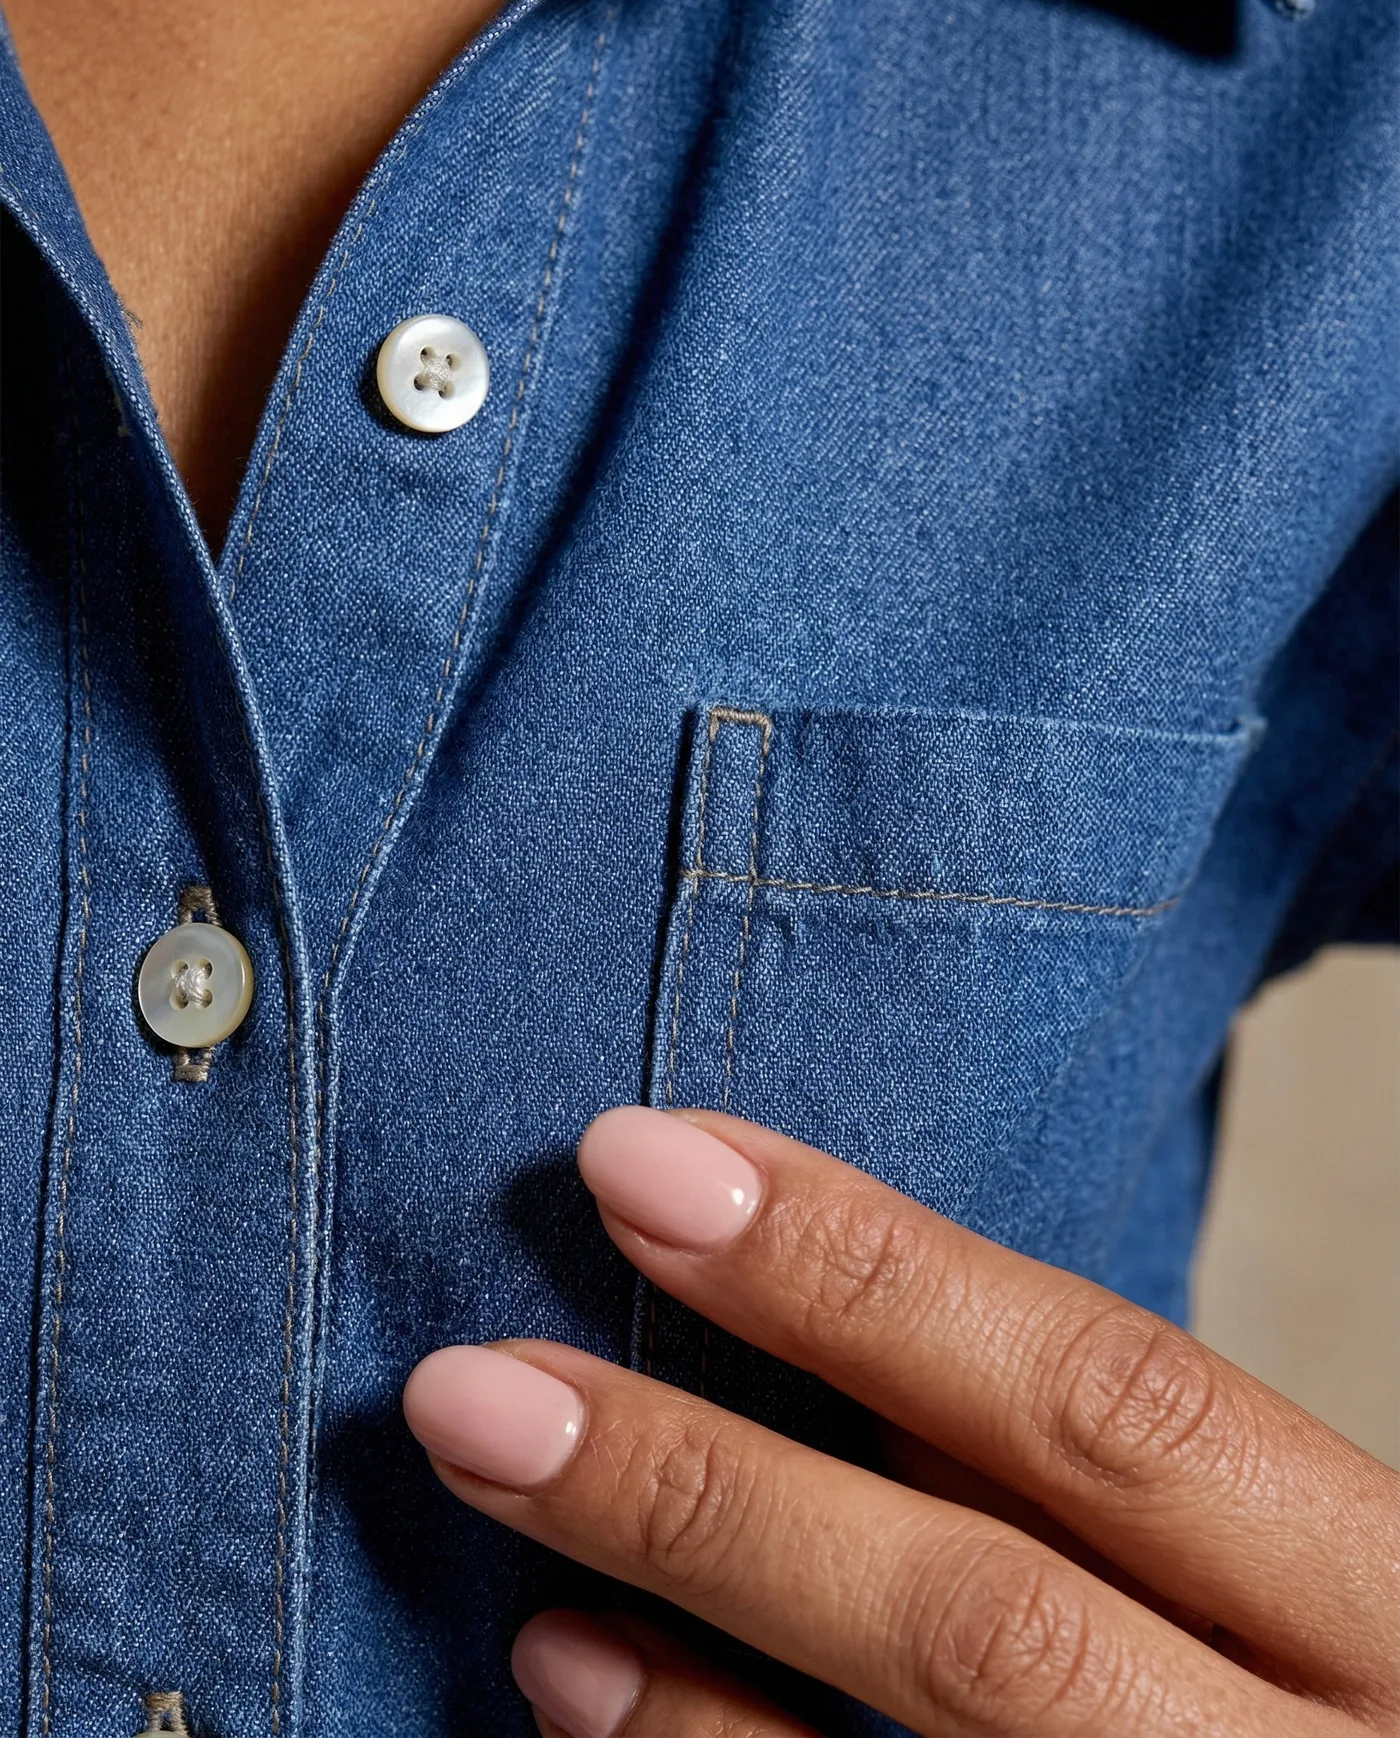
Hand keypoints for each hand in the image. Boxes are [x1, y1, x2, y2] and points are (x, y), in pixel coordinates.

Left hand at [403, 1108, 1399, 1737]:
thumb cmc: (1302, 1684)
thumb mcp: (1273, 1566)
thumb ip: (1093, 1476)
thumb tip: (837, 1323)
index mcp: (1379, 1608)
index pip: (1118, 1401)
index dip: (871, 1271)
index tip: (643, 1161)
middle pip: (984, 1621)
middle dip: (708, 1484)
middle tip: (472, 1381)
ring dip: (673, 1635)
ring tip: (492, 1505)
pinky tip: (570, 1678)